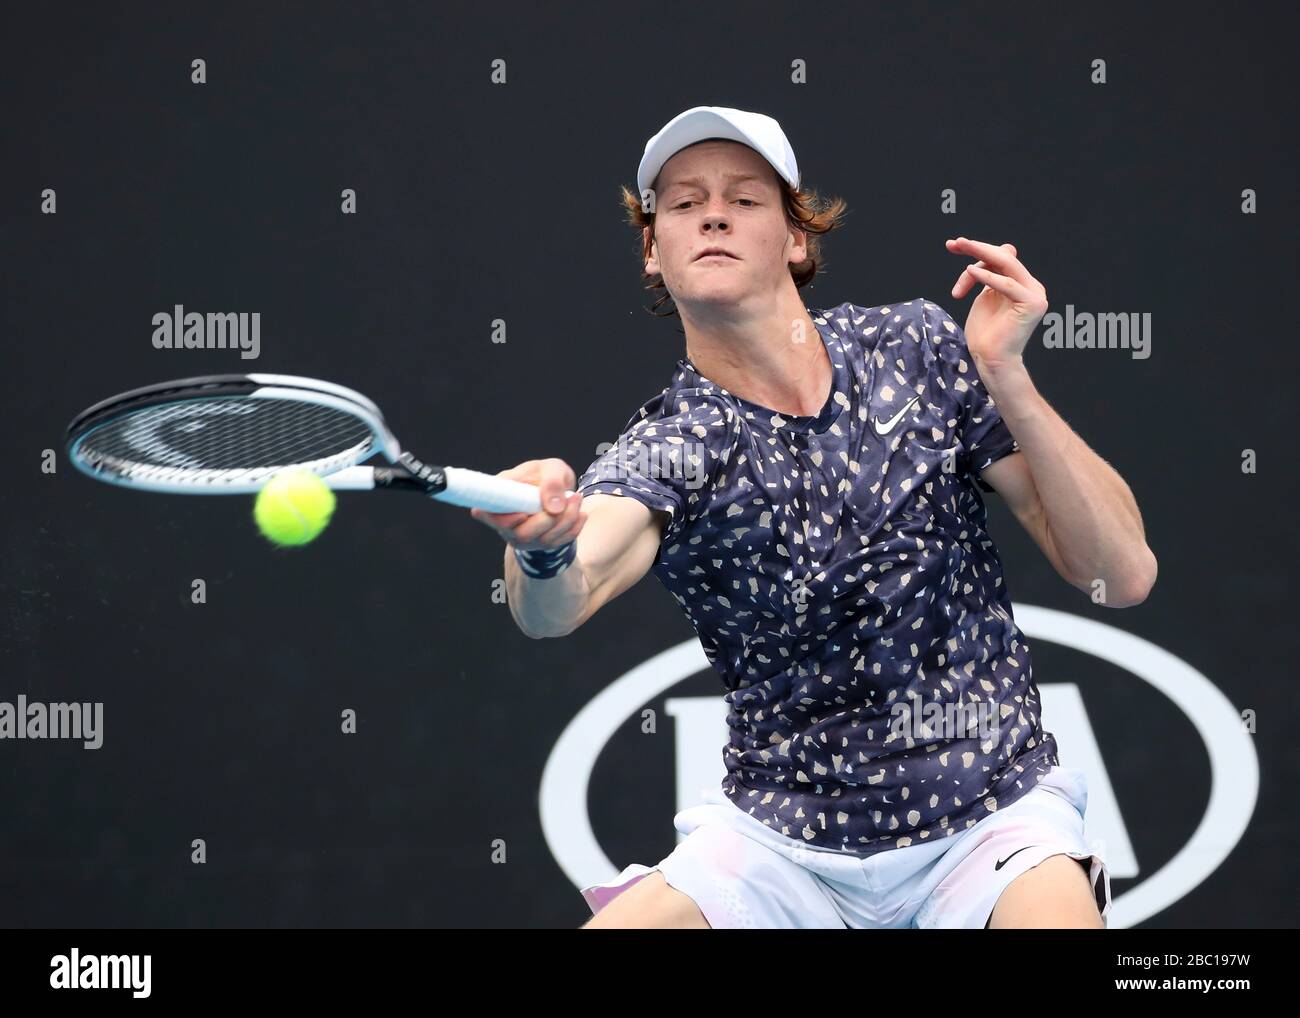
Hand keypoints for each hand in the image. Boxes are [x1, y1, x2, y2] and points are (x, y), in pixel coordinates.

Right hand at [470, 458, 585, 551]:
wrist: (561, 491)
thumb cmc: (548, 476)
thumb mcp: (552, 468)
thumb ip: (552, 481)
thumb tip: (553, 507)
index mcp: (500, 497)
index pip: (485, 514)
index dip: (503, 519)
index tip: (523, 514)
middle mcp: (507, 521)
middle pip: (521, 534)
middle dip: (548, 519)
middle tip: (570, 498)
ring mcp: (523, 535)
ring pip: (544, 540)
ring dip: (566, 520)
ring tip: (577, 498)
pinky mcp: (540, 544)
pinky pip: (560, 543)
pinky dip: (574, 528)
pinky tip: (580, 513)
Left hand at [946, 237, 1048, 370]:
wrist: (991, 360)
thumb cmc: (985, 334)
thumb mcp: (985, 298)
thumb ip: (989, 276)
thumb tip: (993, 252)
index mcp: (1022, 284)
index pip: (1001, 258)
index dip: (978, 251)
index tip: (953, 246)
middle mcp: (1032, 286)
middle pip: (1003, 257)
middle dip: (977, 247)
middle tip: (954, 243)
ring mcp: (1035, 294)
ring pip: (1006, 264)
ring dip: (979, 253)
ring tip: (958, 247)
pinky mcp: (1032, 304)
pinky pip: (1007, 284)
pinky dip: (987, 276)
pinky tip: (969, 271)